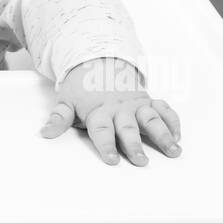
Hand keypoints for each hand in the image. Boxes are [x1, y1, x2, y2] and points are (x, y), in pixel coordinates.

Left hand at [40, 57, 181, 165]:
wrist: (98, 61)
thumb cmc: (82, 88)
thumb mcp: (66, 101)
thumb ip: (59, 119)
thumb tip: (45, 133)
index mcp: (98, 110)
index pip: (101, 129)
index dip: (105, 145)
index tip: (111, 160)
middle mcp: (119, 108)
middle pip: (128, 127)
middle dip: (135, 144)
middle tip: (141, 160)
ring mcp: (136, 104)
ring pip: (151, 118)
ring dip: (163, 134)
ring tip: (173, 150)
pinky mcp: (148, 100)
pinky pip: (163, 109)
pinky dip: (172, 121)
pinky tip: (178, 136)